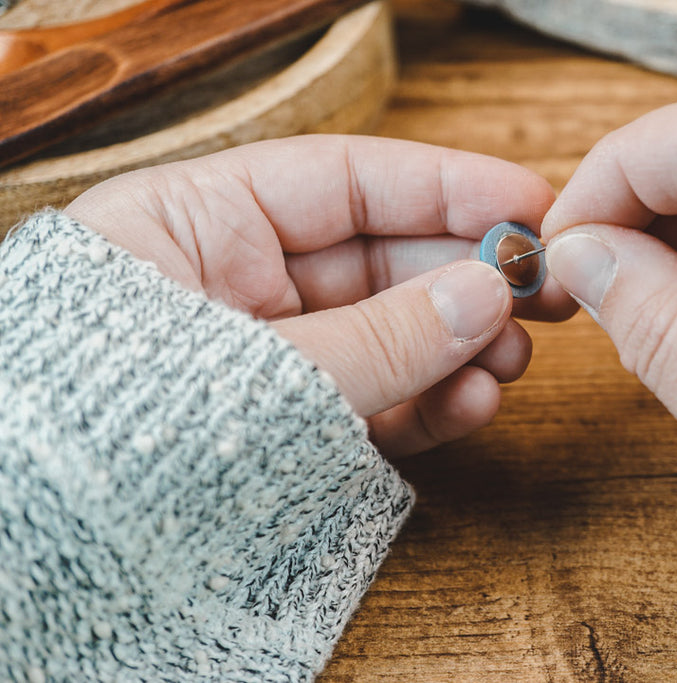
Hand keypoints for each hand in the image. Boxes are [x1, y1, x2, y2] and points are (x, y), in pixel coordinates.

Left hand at [66, 135, 575, 455]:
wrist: (42, 564)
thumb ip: (384, 334)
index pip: (341, 180)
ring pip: (384, 334)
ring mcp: (264, 358)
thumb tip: (488, 292)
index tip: (525, 203)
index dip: (442, 186)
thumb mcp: (266, 372)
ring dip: (458, 346)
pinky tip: (473, 402)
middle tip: (542, 293)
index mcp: (192, 223)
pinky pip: (370, 401)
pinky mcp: (285, 427)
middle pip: (378, 257)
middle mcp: (231, 282)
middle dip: (464, 276)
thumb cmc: (113, 440)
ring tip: (511, 359)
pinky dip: (426, 403)